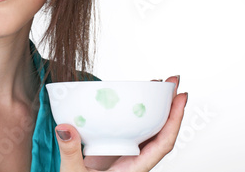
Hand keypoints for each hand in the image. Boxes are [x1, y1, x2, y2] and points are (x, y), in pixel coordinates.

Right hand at [56, 76, 187, 171]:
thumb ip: (70, 153)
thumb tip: (65, 128)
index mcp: (134, 169)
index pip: (163, 143)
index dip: (174, 119)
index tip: (180, 97)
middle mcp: (134, 161)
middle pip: (160, 131)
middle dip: (169, 106)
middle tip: (171, 81)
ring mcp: (124, 155)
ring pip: (146, 130)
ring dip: (153, 107)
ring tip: (155, 85)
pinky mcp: (112, 150)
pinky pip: (128, 130)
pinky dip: (132, 114)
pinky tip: (128, 101)